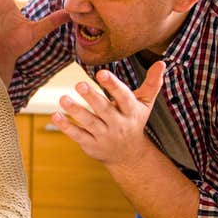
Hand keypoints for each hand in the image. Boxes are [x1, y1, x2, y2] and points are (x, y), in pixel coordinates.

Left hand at [51, 61, 165, 165]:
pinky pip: (78, 135)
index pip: (123, 97)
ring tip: (63, 98)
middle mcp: (118, 124)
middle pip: (104, 110)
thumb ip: (152, 83)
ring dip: (76, 110)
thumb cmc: (133, 121)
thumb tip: (162, 61)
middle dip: (92, 97)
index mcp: (131, 112)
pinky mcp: (91, 145)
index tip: (101, 73)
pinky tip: (55, 115)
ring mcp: (104, 136)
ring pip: (89, 123)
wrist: (128, 156)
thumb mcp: (144, 104)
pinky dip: (66, 126)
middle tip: (79, 84)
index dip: (113, 85)